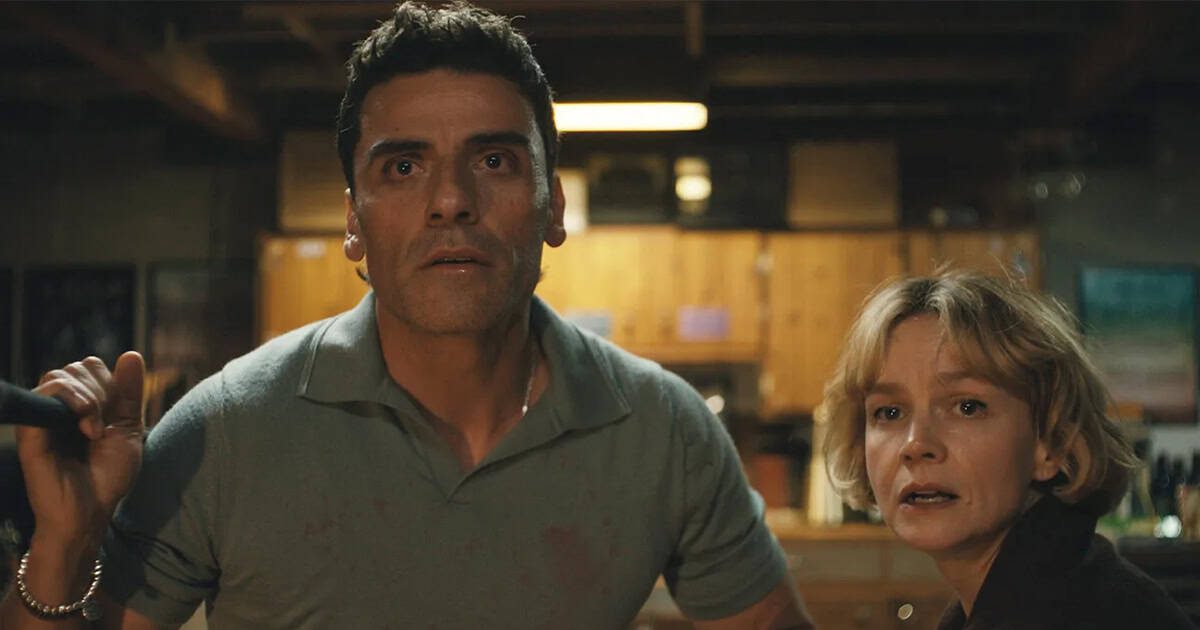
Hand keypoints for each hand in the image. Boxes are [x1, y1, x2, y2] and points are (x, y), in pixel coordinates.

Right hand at [15, 351, 144, 548]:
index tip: (115, 413)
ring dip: (89, 398)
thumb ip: (129, 393)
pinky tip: (87, 429)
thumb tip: (132, 355)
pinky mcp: (31, 431)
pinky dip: (74, 403)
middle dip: (101, 390)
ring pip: (61, 376)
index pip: (90, 365)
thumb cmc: (107, 476)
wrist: (91, 511)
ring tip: (94, 430)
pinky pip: (46, 394)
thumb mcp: (128, 429)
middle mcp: (57, 408)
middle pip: (77, 367)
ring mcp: (42, 418)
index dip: (109, 382)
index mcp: (79, 405)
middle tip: (104, 424)